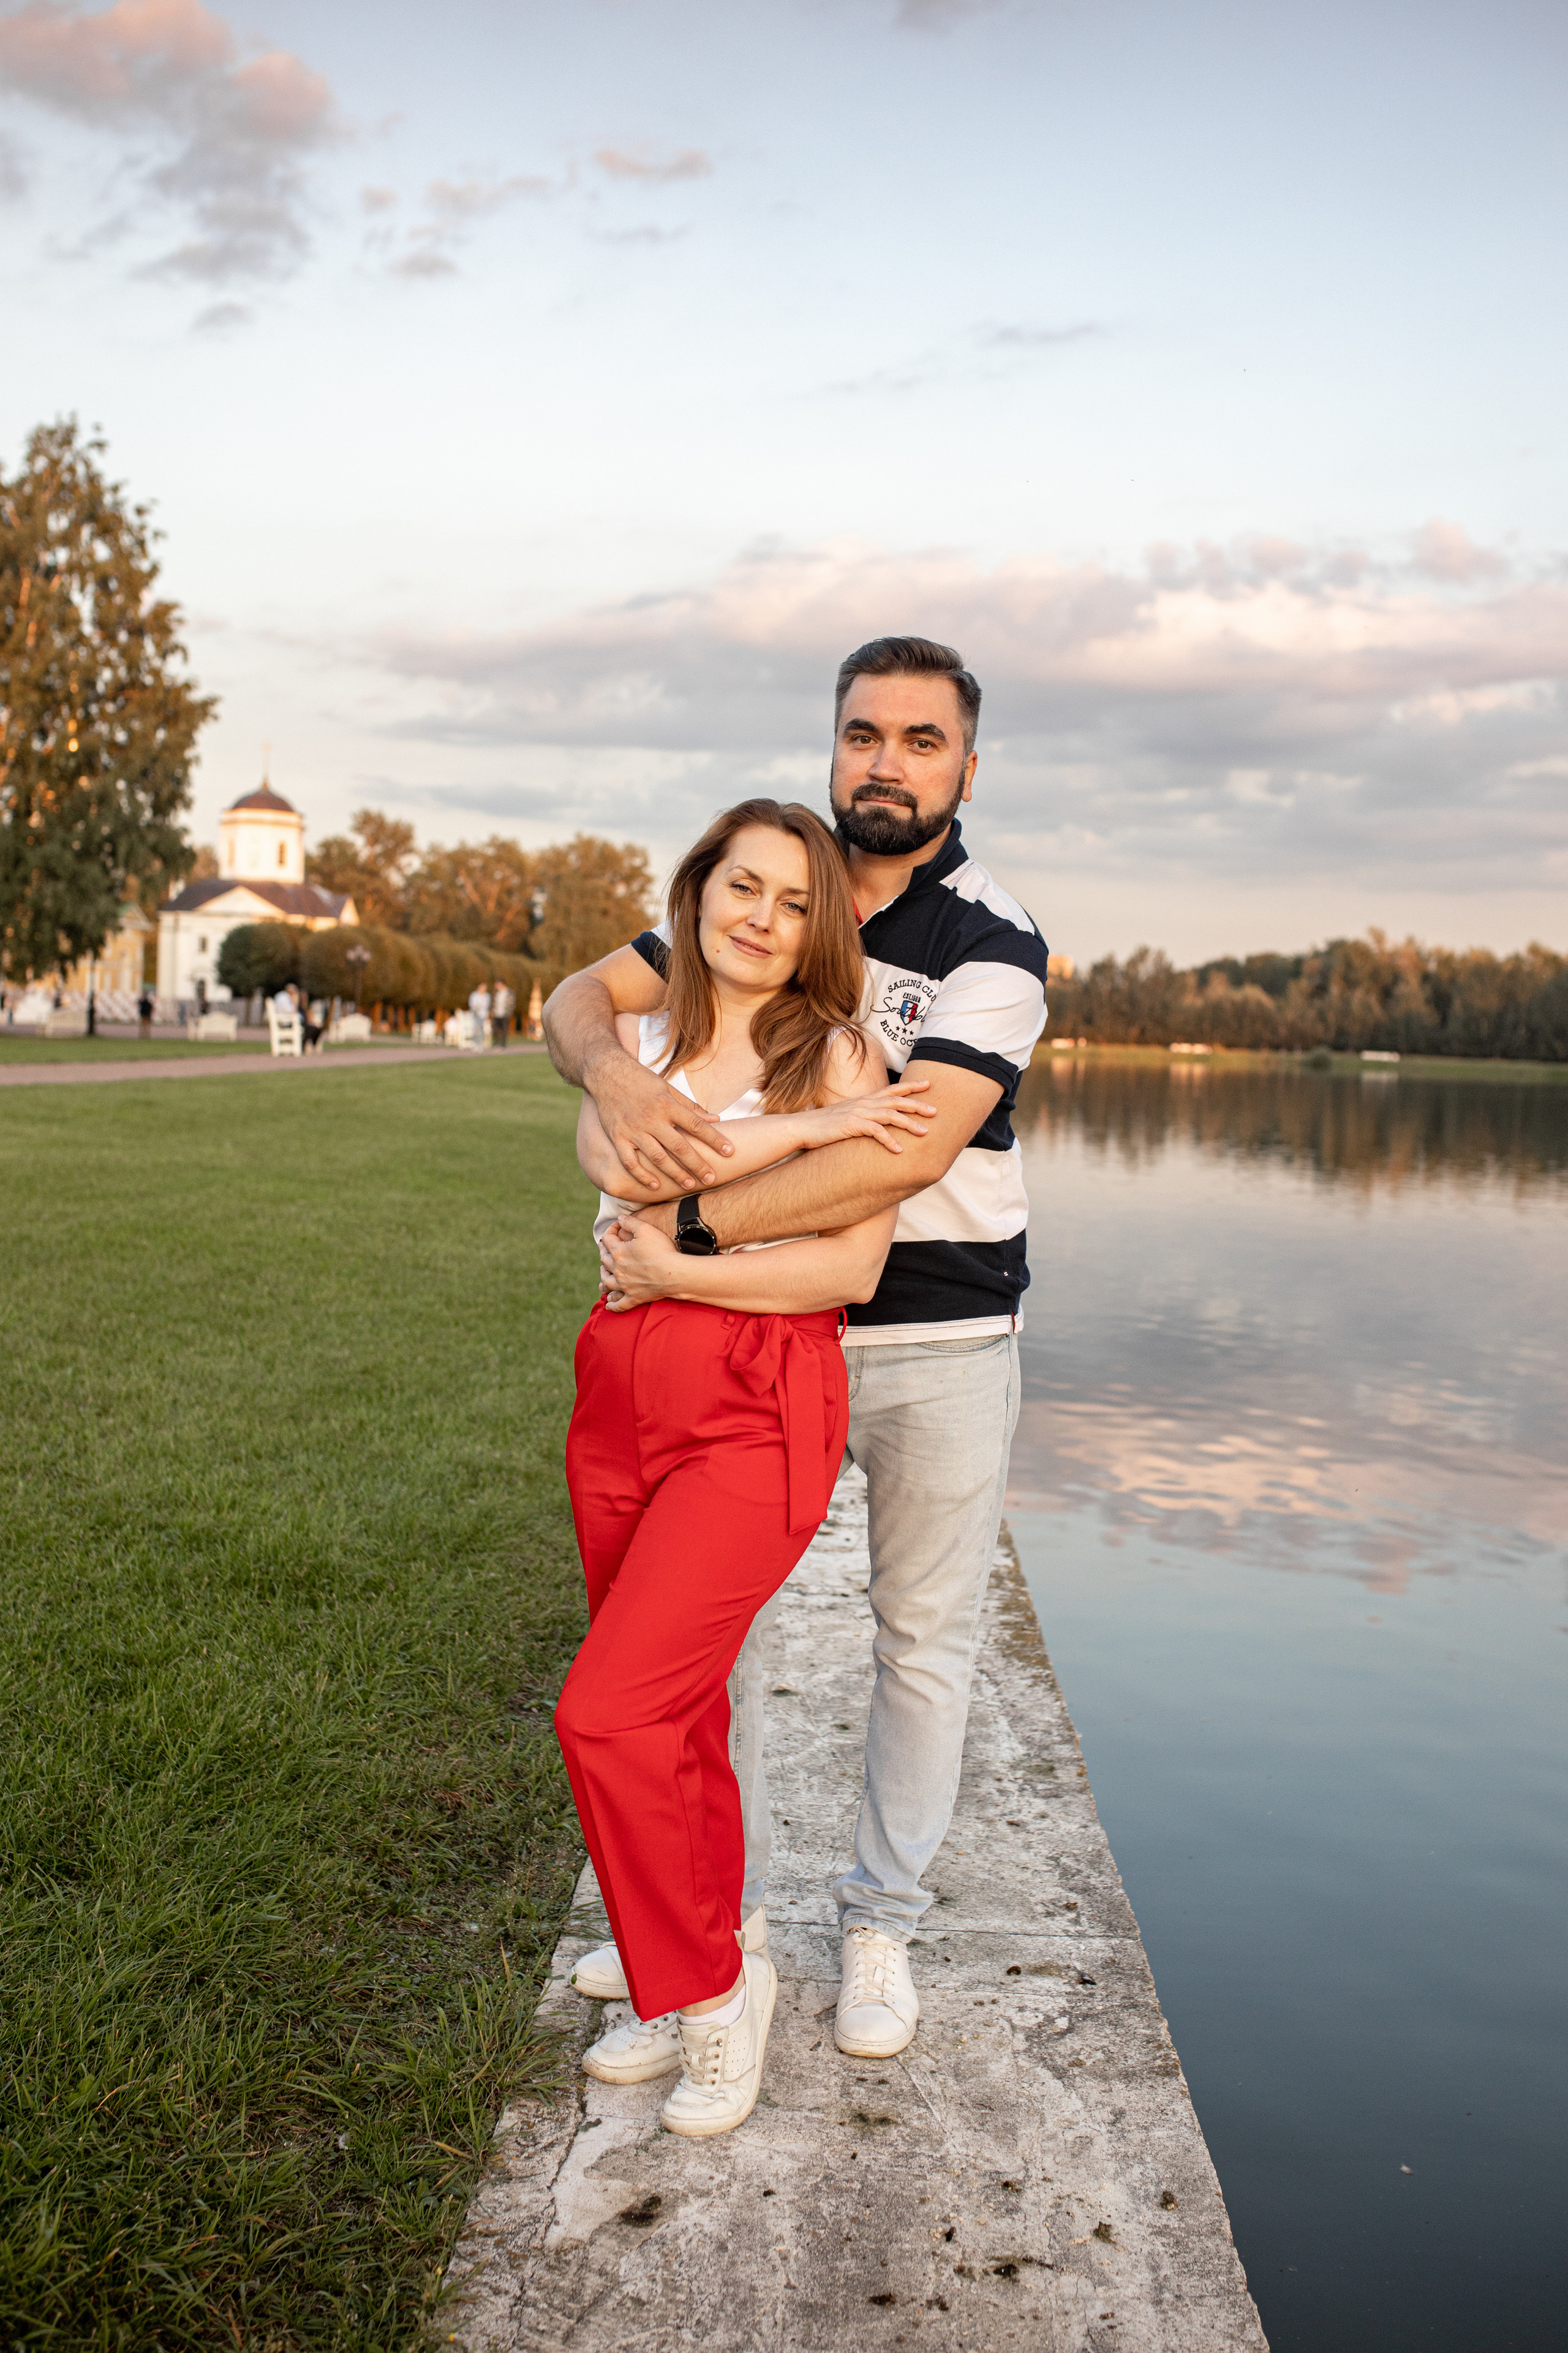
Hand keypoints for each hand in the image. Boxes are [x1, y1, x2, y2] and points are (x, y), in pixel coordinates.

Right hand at [589, 1050, 733, 1191]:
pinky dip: (642, 1175)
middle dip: (697, 1164)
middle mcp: (652, 1118)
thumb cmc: (641, 1080)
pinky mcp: (618, 1137)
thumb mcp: (667, 1088)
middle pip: (680, 1146)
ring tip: (689, 1185)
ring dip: (675, 1173)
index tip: (730, 1151)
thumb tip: (716, 1119)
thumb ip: (691, 1106)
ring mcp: (634, 1129)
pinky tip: (655, 1186)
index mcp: (667, 1104)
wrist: (606, 1072)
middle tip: (711, 1179)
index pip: (697, 1125)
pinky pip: (630, 1161)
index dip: (715, 1139)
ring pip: (658, 1157)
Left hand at [599, 1216, 684, 1308]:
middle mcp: (617, 1270)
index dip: (611, 1229)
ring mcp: (624, 1286)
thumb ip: (630, 1222)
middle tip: (606, 1248)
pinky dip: (612, 1305)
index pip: (607, 1239)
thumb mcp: (646, 1229)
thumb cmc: (661, 1250)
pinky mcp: (633, 1298)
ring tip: (603, 1273)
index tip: (618, 1226)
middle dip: (604, 1252)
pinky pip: (619, 1304)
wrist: (673, 1274)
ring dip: (603, 1276)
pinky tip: (608, 1305)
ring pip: (607, 1282)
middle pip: (604, 1260)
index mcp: (618, 1252)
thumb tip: (619, 1219)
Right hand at [794, 1077, 936, 1154]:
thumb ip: (862, 1117)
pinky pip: (875, 1132)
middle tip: (935, 1111)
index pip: (891, 1089)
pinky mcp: (851, 1126)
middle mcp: (863, 1103)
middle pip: (896, 1100)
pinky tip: (899, 1150)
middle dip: (917, 1105)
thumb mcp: (846, 1116)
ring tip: (925, 1133)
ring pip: (890, 1115)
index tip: (928, 1084)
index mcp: (863, 1100)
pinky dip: (889, 1140)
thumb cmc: (824, 1126)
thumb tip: (875, 1122)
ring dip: (909, 1124)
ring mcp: (857, 1113)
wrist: (802, 1127)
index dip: (910, 1086)